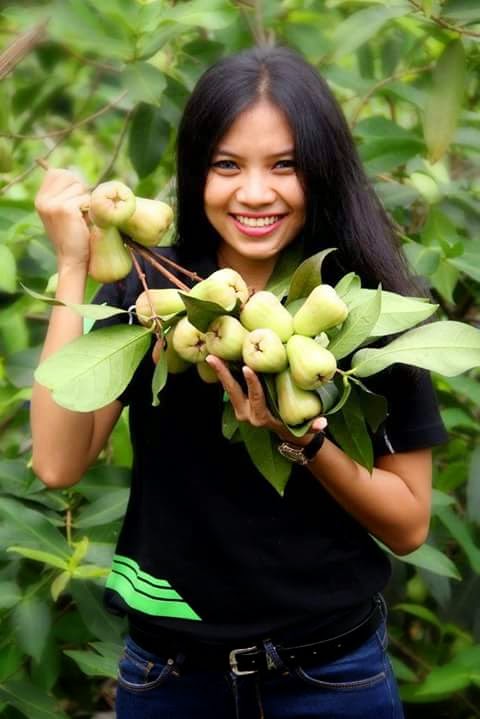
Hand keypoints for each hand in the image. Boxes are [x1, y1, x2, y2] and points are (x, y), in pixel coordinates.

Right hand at [35, 168, 90, 269]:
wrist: (73, 260)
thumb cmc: (74, 237)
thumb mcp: (63, 211)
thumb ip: (65, 193)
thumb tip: (76, 174)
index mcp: (40, 199)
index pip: (58, 172)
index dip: (72, 184)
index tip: (75, 204)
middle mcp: (43, 199)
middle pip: (70, 177)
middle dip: (80, 192)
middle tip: (79, 213)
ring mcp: (52, 204)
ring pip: (80, 188)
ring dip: (86, 202)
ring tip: (81, 219)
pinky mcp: (64, 209)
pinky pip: (85, 198)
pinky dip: (89, 210)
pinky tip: (84, 223)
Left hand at [206, 355, 326, 445]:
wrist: (281, 433)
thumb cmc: (293, 425)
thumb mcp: (303, 427)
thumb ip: (313, 426)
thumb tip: (323, 422)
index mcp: (260, 417)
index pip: (256, 397)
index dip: (252, 384)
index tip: (248, 368)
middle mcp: (246, 414)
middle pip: (233, 391)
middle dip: (223, 374)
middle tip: (214, 358)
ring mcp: (239, 408)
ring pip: (227, 388)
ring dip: (219, 371)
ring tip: (211, 354)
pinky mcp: (237, 402)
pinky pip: (229, 386)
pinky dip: (224, 373)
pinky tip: (219, 356)